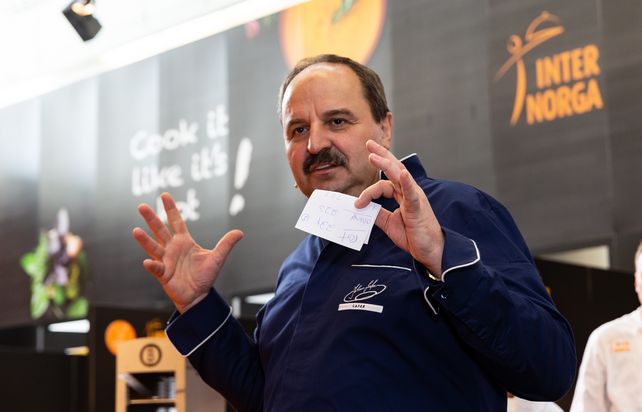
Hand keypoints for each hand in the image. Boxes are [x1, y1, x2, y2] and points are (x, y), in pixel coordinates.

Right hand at [132, 192, 243, 312]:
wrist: (199, 295)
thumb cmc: (205, 276)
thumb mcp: (218, 258)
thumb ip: (226, 244)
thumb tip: (240, 232)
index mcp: (184, 241)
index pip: (176, 221)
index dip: (171, 209)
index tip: (164, 195)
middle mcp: (172, 248)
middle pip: (160, 230)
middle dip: (151, 218)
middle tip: (141, 206)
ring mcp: (166, 260)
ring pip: (153, 247)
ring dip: (145, 240)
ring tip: (136, 231)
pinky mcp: (164, 274)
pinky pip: (157, 268)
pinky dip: (152, 265)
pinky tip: (147, 262)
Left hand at [355, 140, 443, 276]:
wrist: (430, 250)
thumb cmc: (414, 236)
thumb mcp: (389, 224)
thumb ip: (377, 214)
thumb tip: (362, 209)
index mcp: (403, 195)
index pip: (384, 184)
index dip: (368, 191)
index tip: (357, 203)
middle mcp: (409, 192)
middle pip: (394, 169)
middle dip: (381, 155)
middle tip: (369, 144)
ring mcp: (415, 198)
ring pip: (400, 176)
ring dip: (386, 164)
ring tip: (373, 155)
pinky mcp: (418, 207)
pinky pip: (412, 192)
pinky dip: (406, 182)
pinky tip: (401, 173)